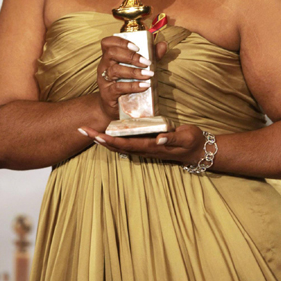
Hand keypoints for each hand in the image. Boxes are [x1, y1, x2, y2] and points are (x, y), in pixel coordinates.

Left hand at [77, 124, 205, 164]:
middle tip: (82, 129)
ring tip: (89, 131)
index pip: (125, 144)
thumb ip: (172, 138)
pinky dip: (114, 138)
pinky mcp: (147, 144)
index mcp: (151, 147)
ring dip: (103, 139)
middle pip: (116, 146)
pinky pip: (126, 143)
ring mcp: (145, 148)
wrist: (198, 150)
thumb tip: (158, 139)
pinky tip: (107, 133)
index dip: (109, 140)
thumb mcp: (186, 137)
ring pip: (119, 145)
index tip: (95, 134)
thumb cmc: (192, 142)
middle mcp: (144, 149)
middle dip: (98, 138)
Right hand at [97, 36, 167, 119]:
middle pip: (112, 53)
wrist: (114, 106)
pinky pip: (118, 87)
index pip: (108, 43)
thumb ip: (150, 55)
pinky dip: (133, 86)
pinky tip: (144, 86)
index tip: (137, 47)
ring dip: (134, 71)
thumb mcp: (138, 68)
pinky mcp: (107, 93)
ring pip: (115, 70)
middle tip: (146, 62)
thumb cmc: (126, 83)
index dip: (121, 41)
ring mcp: (104, 80)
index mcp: (109, 57)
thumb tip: (163, 45)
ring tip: (149, 75)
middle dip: (131, 56)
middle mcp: (104, 66)